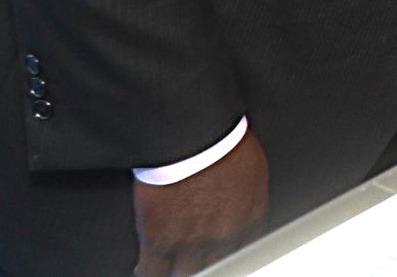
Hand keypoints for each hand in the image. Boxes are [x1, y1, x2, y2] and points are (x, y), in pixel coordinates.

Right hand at [133, 128, 269, 276]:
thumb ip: (246, 193)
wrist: (191, 133)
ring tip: (169, 266)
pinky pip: (153, 269)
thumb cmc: (220, 137)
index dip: (228, 252)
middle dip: (204, 263)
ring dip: (178, 268)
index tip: (219, 252)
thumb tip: (239, 201)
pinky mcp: (160, 239)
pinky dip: (148, 270)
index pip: (244, 249)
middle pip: (216, 265)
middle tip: (194, 260)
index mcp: (250, 215)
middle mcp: (225, 235)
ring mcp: (192, 241)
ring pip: (186, 272)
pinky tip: (145, 268)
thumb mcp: (249, 166)